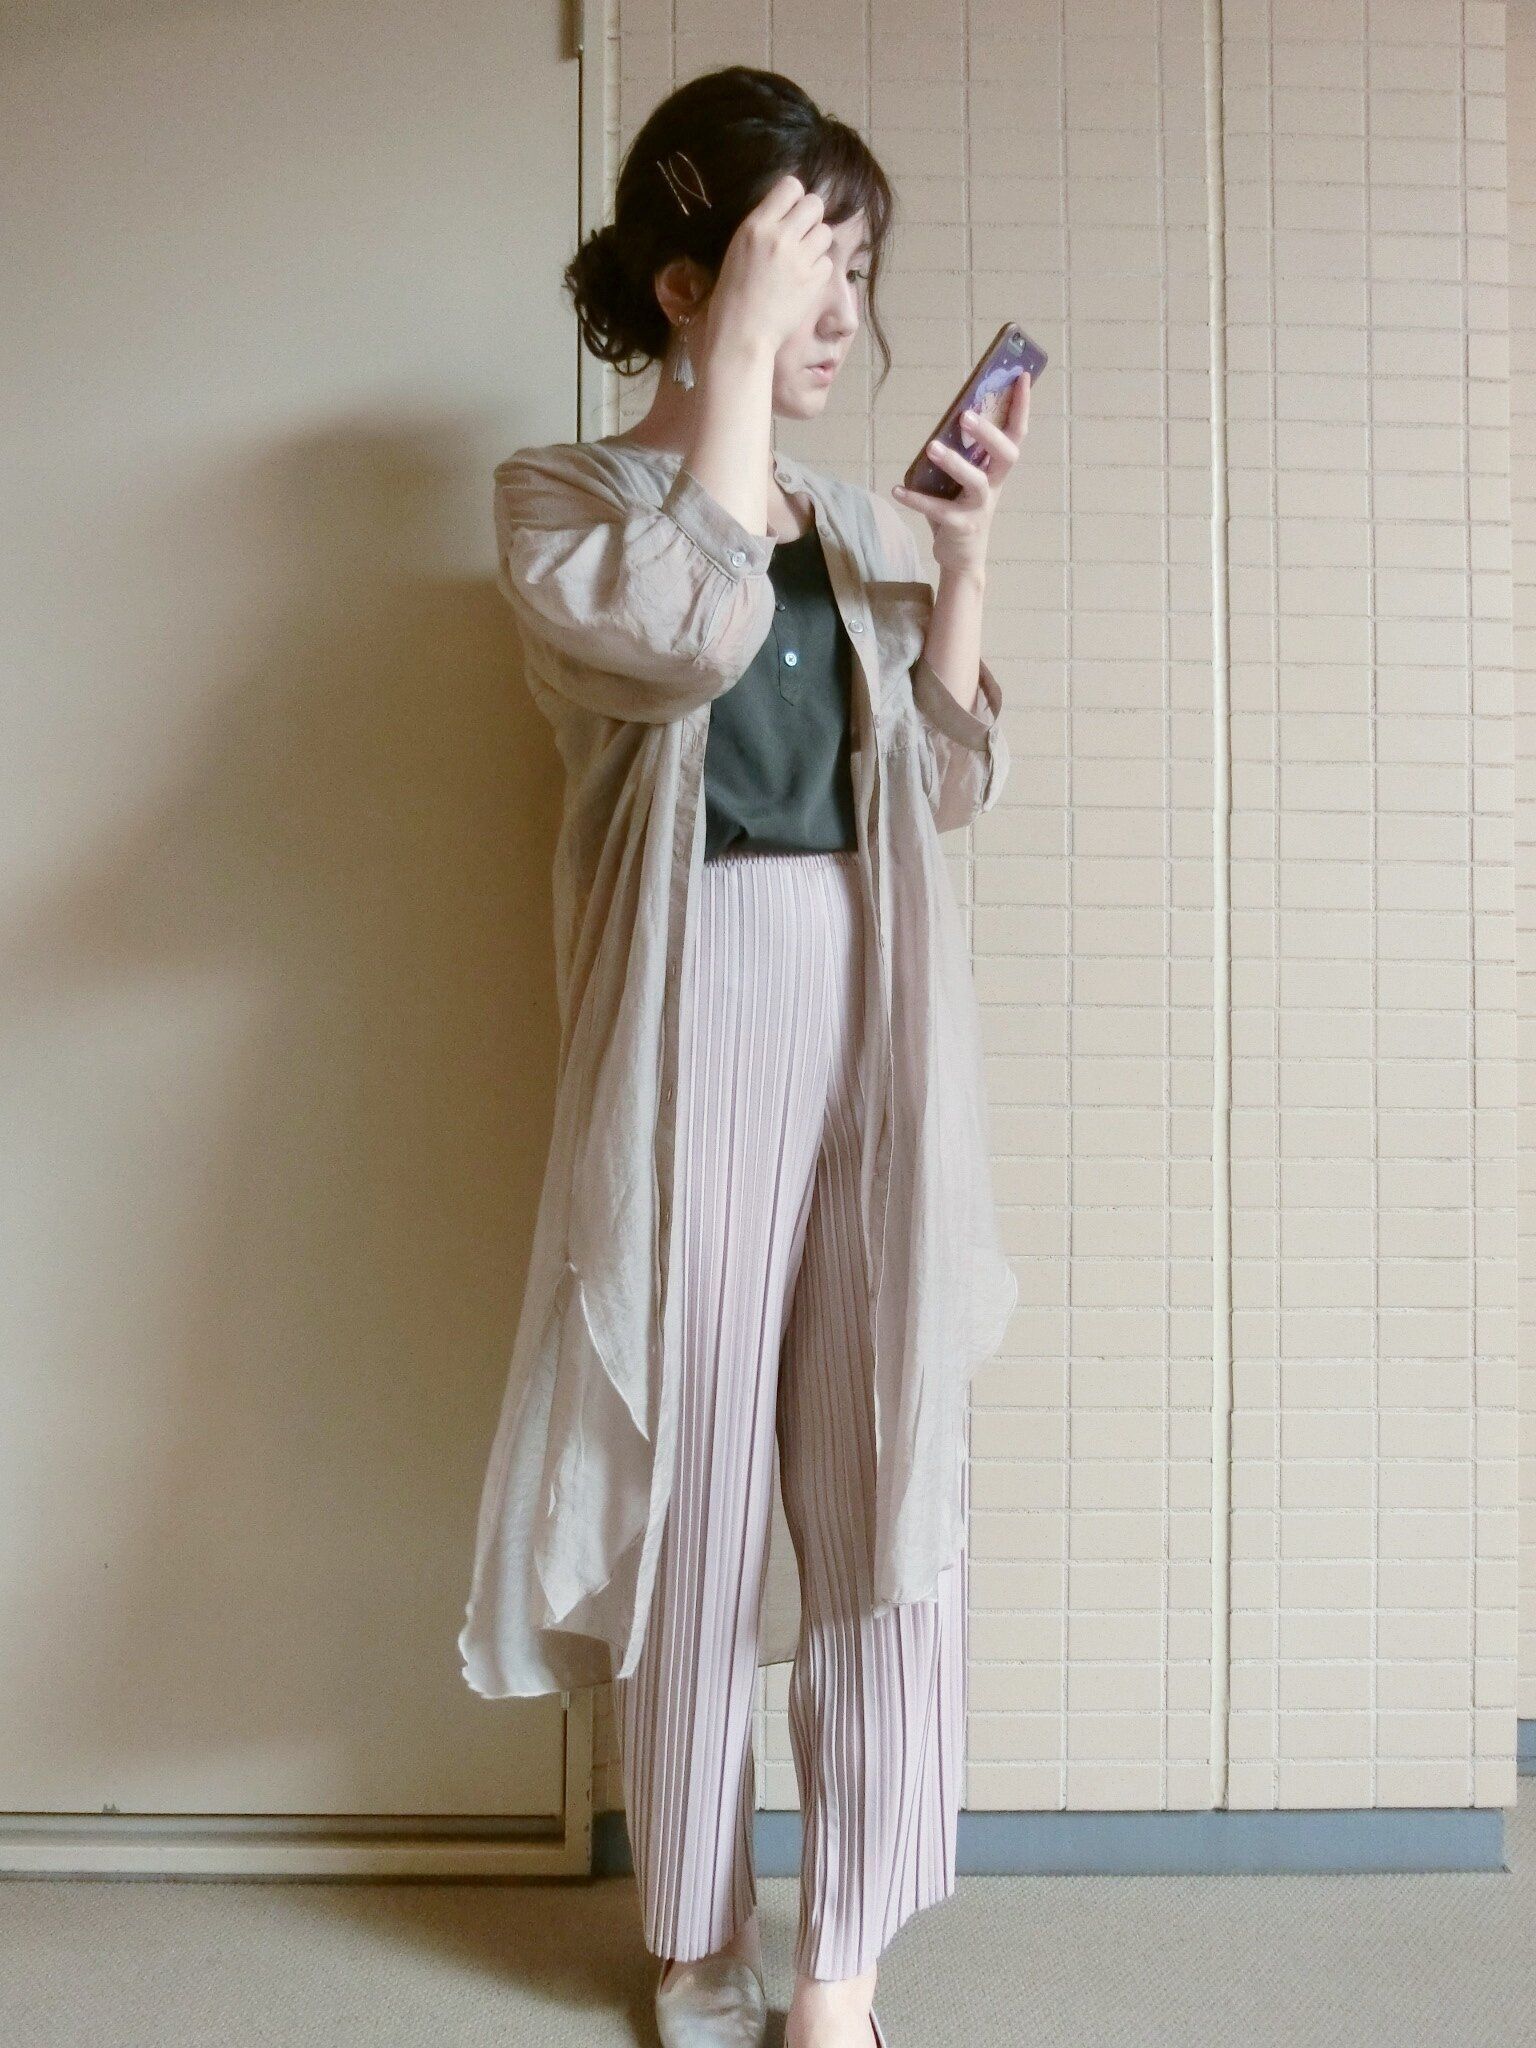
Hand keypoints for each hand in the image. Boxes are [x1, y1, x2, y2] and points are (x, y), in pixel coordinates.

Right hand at [704, 174, 834, 359]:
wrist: (741, 335)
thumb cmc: (732, 297)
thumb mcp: (738, 250)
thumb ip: (763, 228)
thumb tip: (787, 213)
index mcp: (756, 225)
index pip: (791, 186)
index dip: (795, 199)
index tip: (790, 214)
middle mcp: (780, 236)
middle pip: (815, 203)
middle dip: (811, 218)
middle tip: (801, 236)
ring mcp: (799, 259)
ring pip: (825, 232)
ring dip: (817, 244)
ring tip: (803, 261)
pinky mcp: (814, 281)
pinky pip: (828, 262)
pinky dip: (819, 270)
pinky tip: (804, 282)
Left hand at [891, 367, 1031, 576]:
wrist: (963, 558)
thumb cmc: (962, 509)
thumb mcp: (967, 479)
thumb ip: (964, 453)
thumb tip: (950, 416)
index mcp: (997, 471)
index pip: (1016, 433)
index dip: (1022, 406)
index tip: (1022, 376)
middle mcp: (994, 486)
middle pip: (1005, 455)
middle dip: (988, 433)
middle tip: (965, 415)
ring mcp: (979, 508)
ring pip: (975, 481)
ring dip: (954, 462)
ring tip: (931, 447)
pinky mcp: (960, 526)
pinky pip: (938, 510)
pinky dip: (916, 499)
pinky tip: (897, 490)